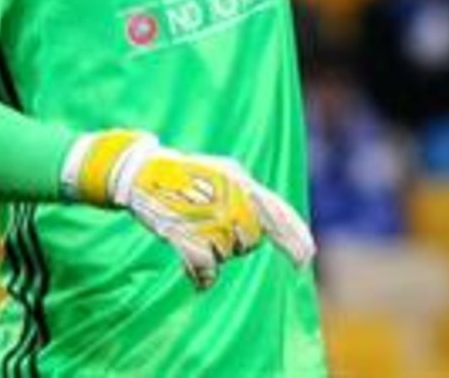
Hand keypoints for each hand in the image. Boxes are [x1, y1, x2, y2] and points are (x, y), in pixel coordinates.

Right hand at [76, 130, 315, 289]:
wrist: (143, 174)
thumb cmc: (184, 175)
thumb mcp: (222, 173)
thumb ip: (247, 194)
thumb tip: (270, 226)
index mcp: (242, 181)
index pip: (277, 213)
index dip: (294, 239)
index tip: (306, 260)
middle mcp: (232, 199)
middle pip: (251, 240)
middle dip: (238, 243)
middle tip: (212, 229)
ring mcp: (211, 218)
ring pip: (228, 253)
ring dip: (214, 252)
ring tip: (193, 231)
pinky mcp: (188, 236)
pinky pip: (207, 269)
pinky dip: (201, 275)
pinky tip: (195, 272)